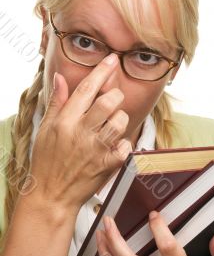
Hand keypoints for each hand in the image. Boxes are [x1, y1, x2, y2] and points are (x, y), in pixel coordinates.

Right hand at [27, 54, 131, 213]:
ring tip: (112, 125)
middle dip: (115, 95)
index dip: (101, 71)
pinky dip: (124, 144)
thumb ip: (57, 103)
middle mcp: (81, 133)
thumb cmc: (47, 161)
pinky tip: (115, 146)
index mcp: (65, 121)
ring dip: (120, 119)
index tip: (111, 60)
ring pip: (120, 122)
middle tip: (112, 99)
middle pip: (109, 102)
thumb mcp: (46, 129)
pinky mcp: (107, 166)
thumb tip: (60, 78)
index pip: (86, 88)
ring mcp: (96, 150)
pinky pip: (126, 147)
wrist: (52, 195)